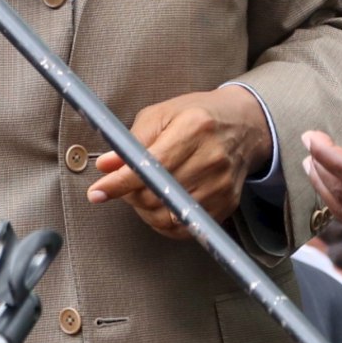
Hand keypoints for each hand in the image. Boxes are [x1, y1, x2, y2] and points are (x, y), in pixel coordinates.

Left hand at [88, 86, 273, 239]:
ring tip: (145, 191)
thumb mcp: (161, 114)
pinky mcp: (227, 203)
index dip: (119, 182)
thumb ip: (131, 141)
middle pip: (156, 195)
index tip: (97, 192)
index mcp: (194, 128)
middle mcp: (212, 158)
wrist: (244, 126)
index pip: (150, 165)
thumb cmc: (198, 116)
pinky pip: (185, 228)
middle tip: (125, 184)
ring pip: (168, 216)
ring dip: (146, 209)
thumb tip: (106, 166)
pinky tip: (162, 204)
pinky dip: (165, 221)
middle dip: (130, 194)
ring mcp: (222, 184)